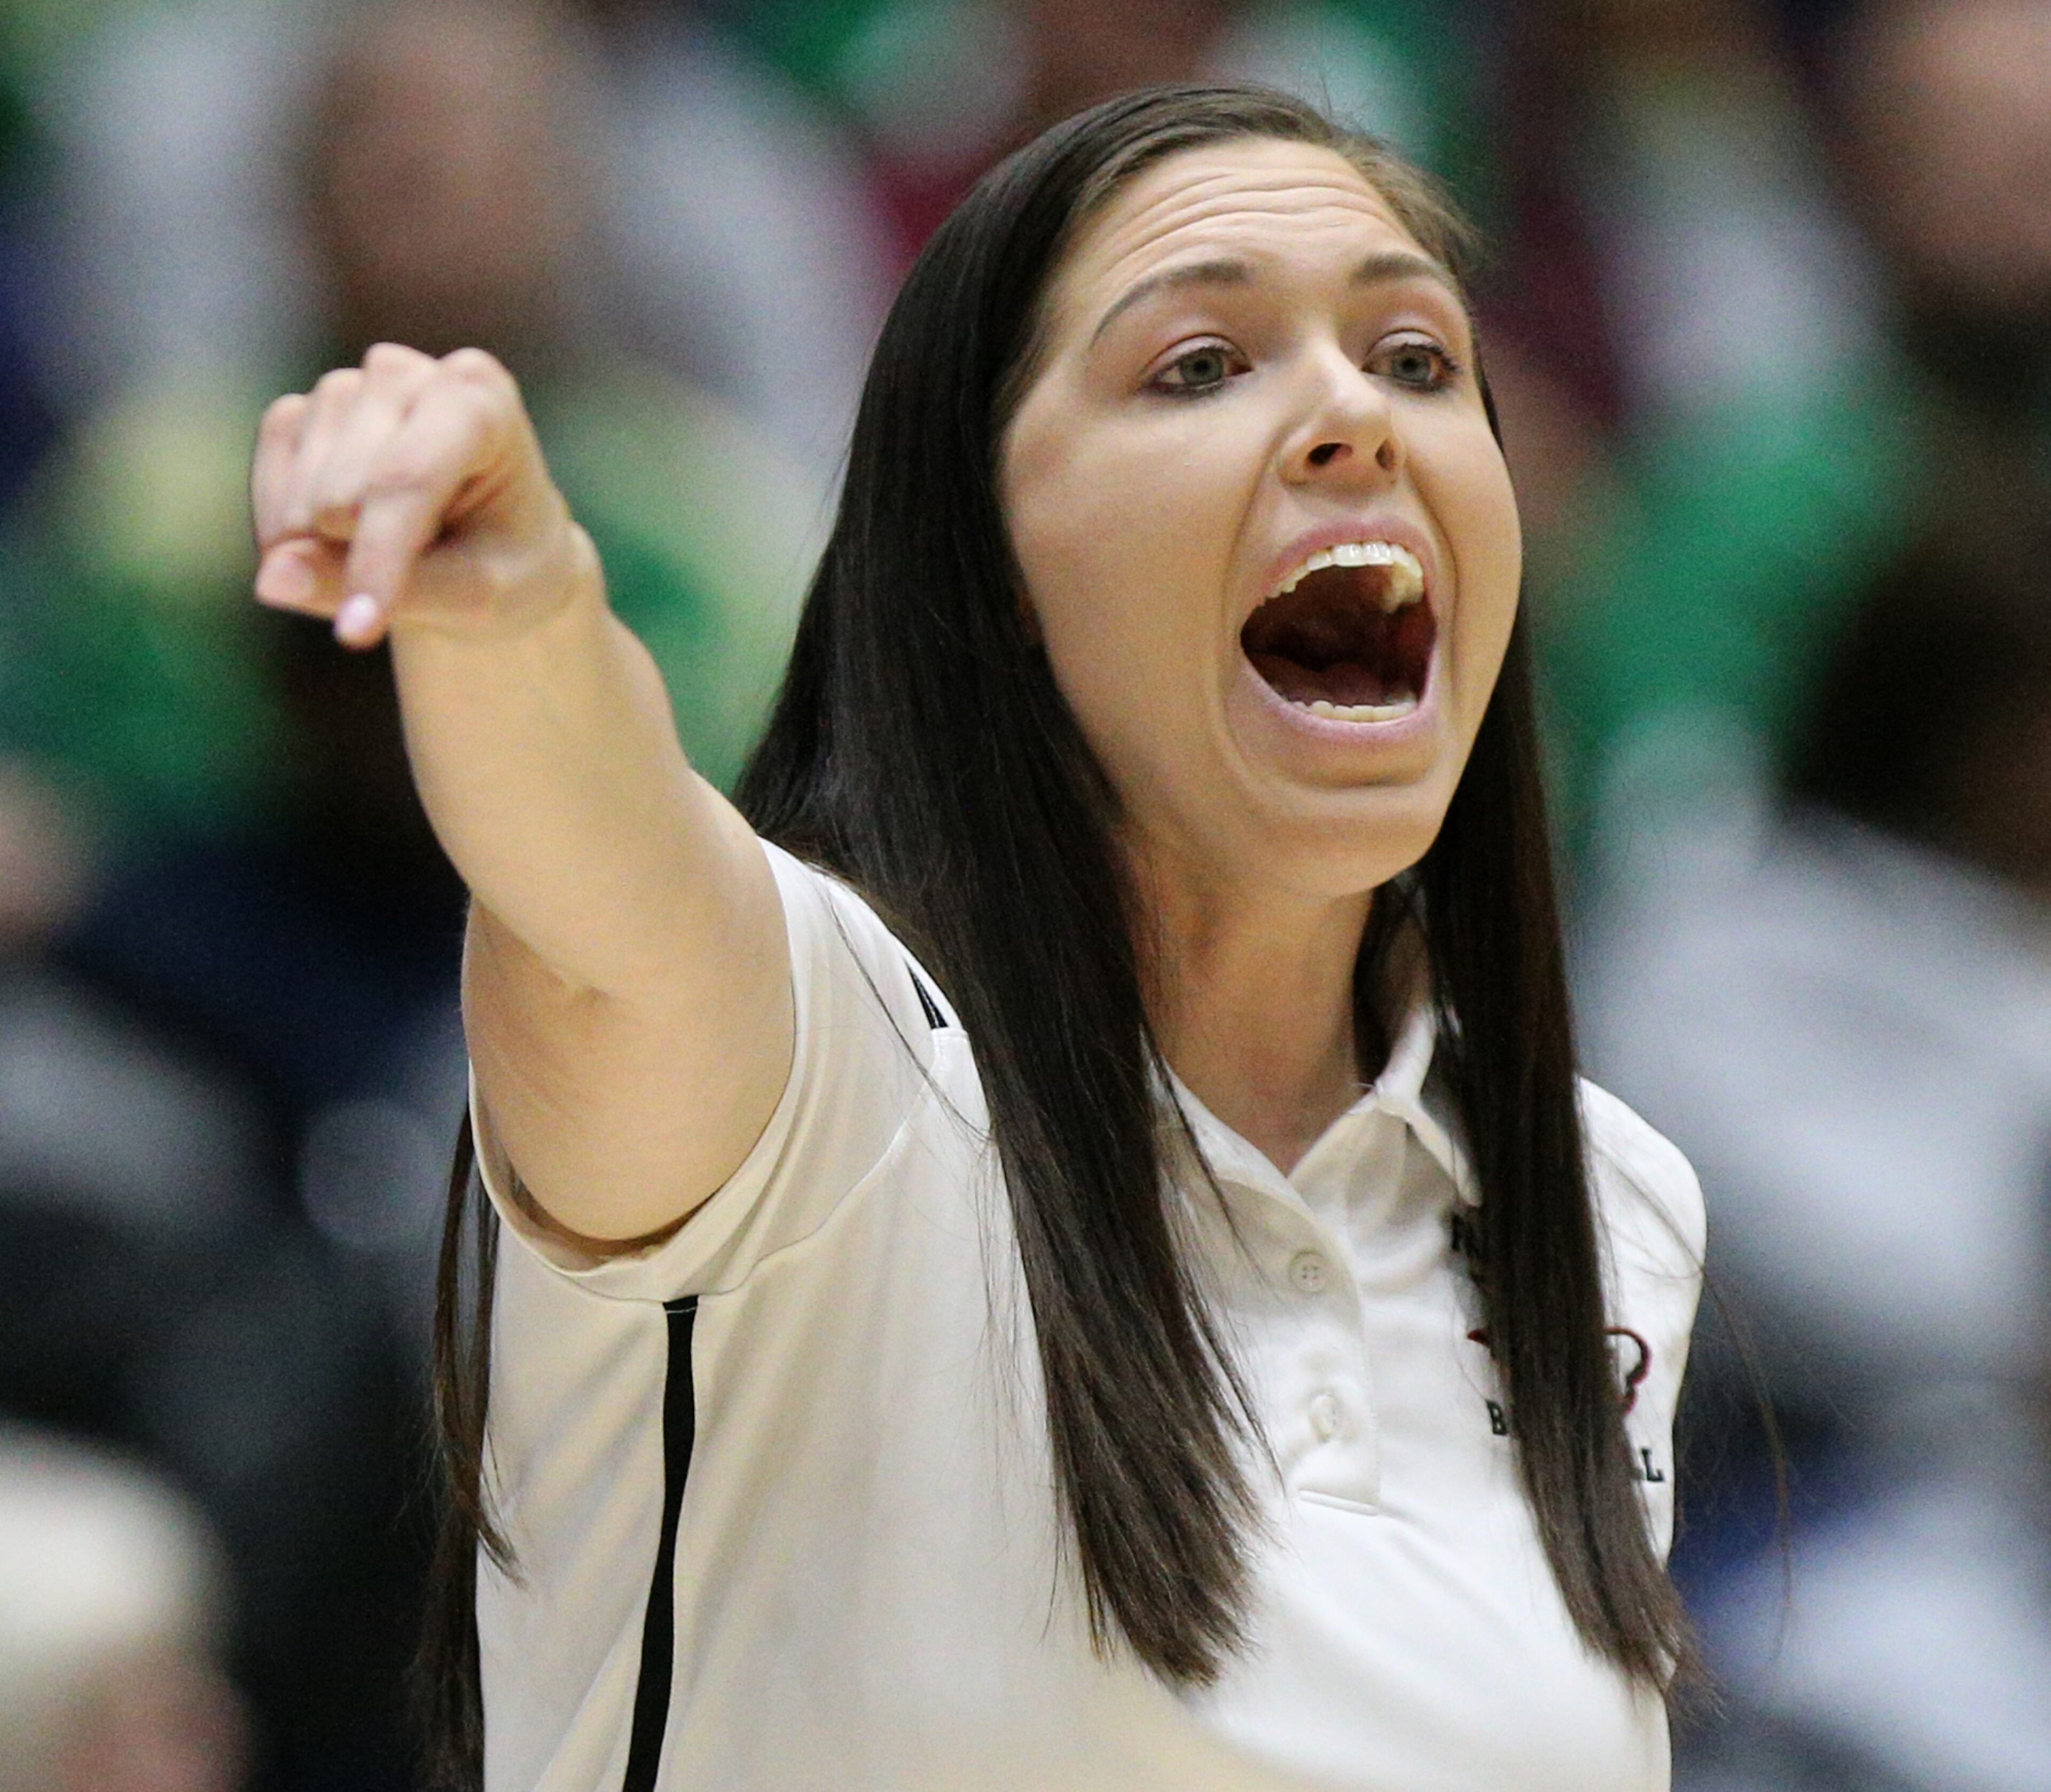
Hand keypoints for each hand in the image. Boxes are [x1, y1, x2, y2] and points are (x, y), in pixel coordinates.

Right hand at [251, 343, 593, 649]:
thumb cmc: (504, 563)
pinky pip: (270, 493)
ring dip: (336, 554)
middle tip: (425, 560)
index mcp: (479, 396)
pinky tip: (348, 539)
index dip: (376, 561)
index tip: (358, 633)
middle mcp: (404, 374)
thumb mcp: (478, 594)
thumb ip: (394, 591)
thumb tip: (270, 579)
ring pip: (302, 504)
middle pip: (341, 498)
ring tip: (399, 543)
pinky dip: (296, 542)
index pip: (407, 480)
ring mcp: (343, 390)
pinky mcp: (295, 414)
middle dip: (369, 557)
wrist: (494, 545)